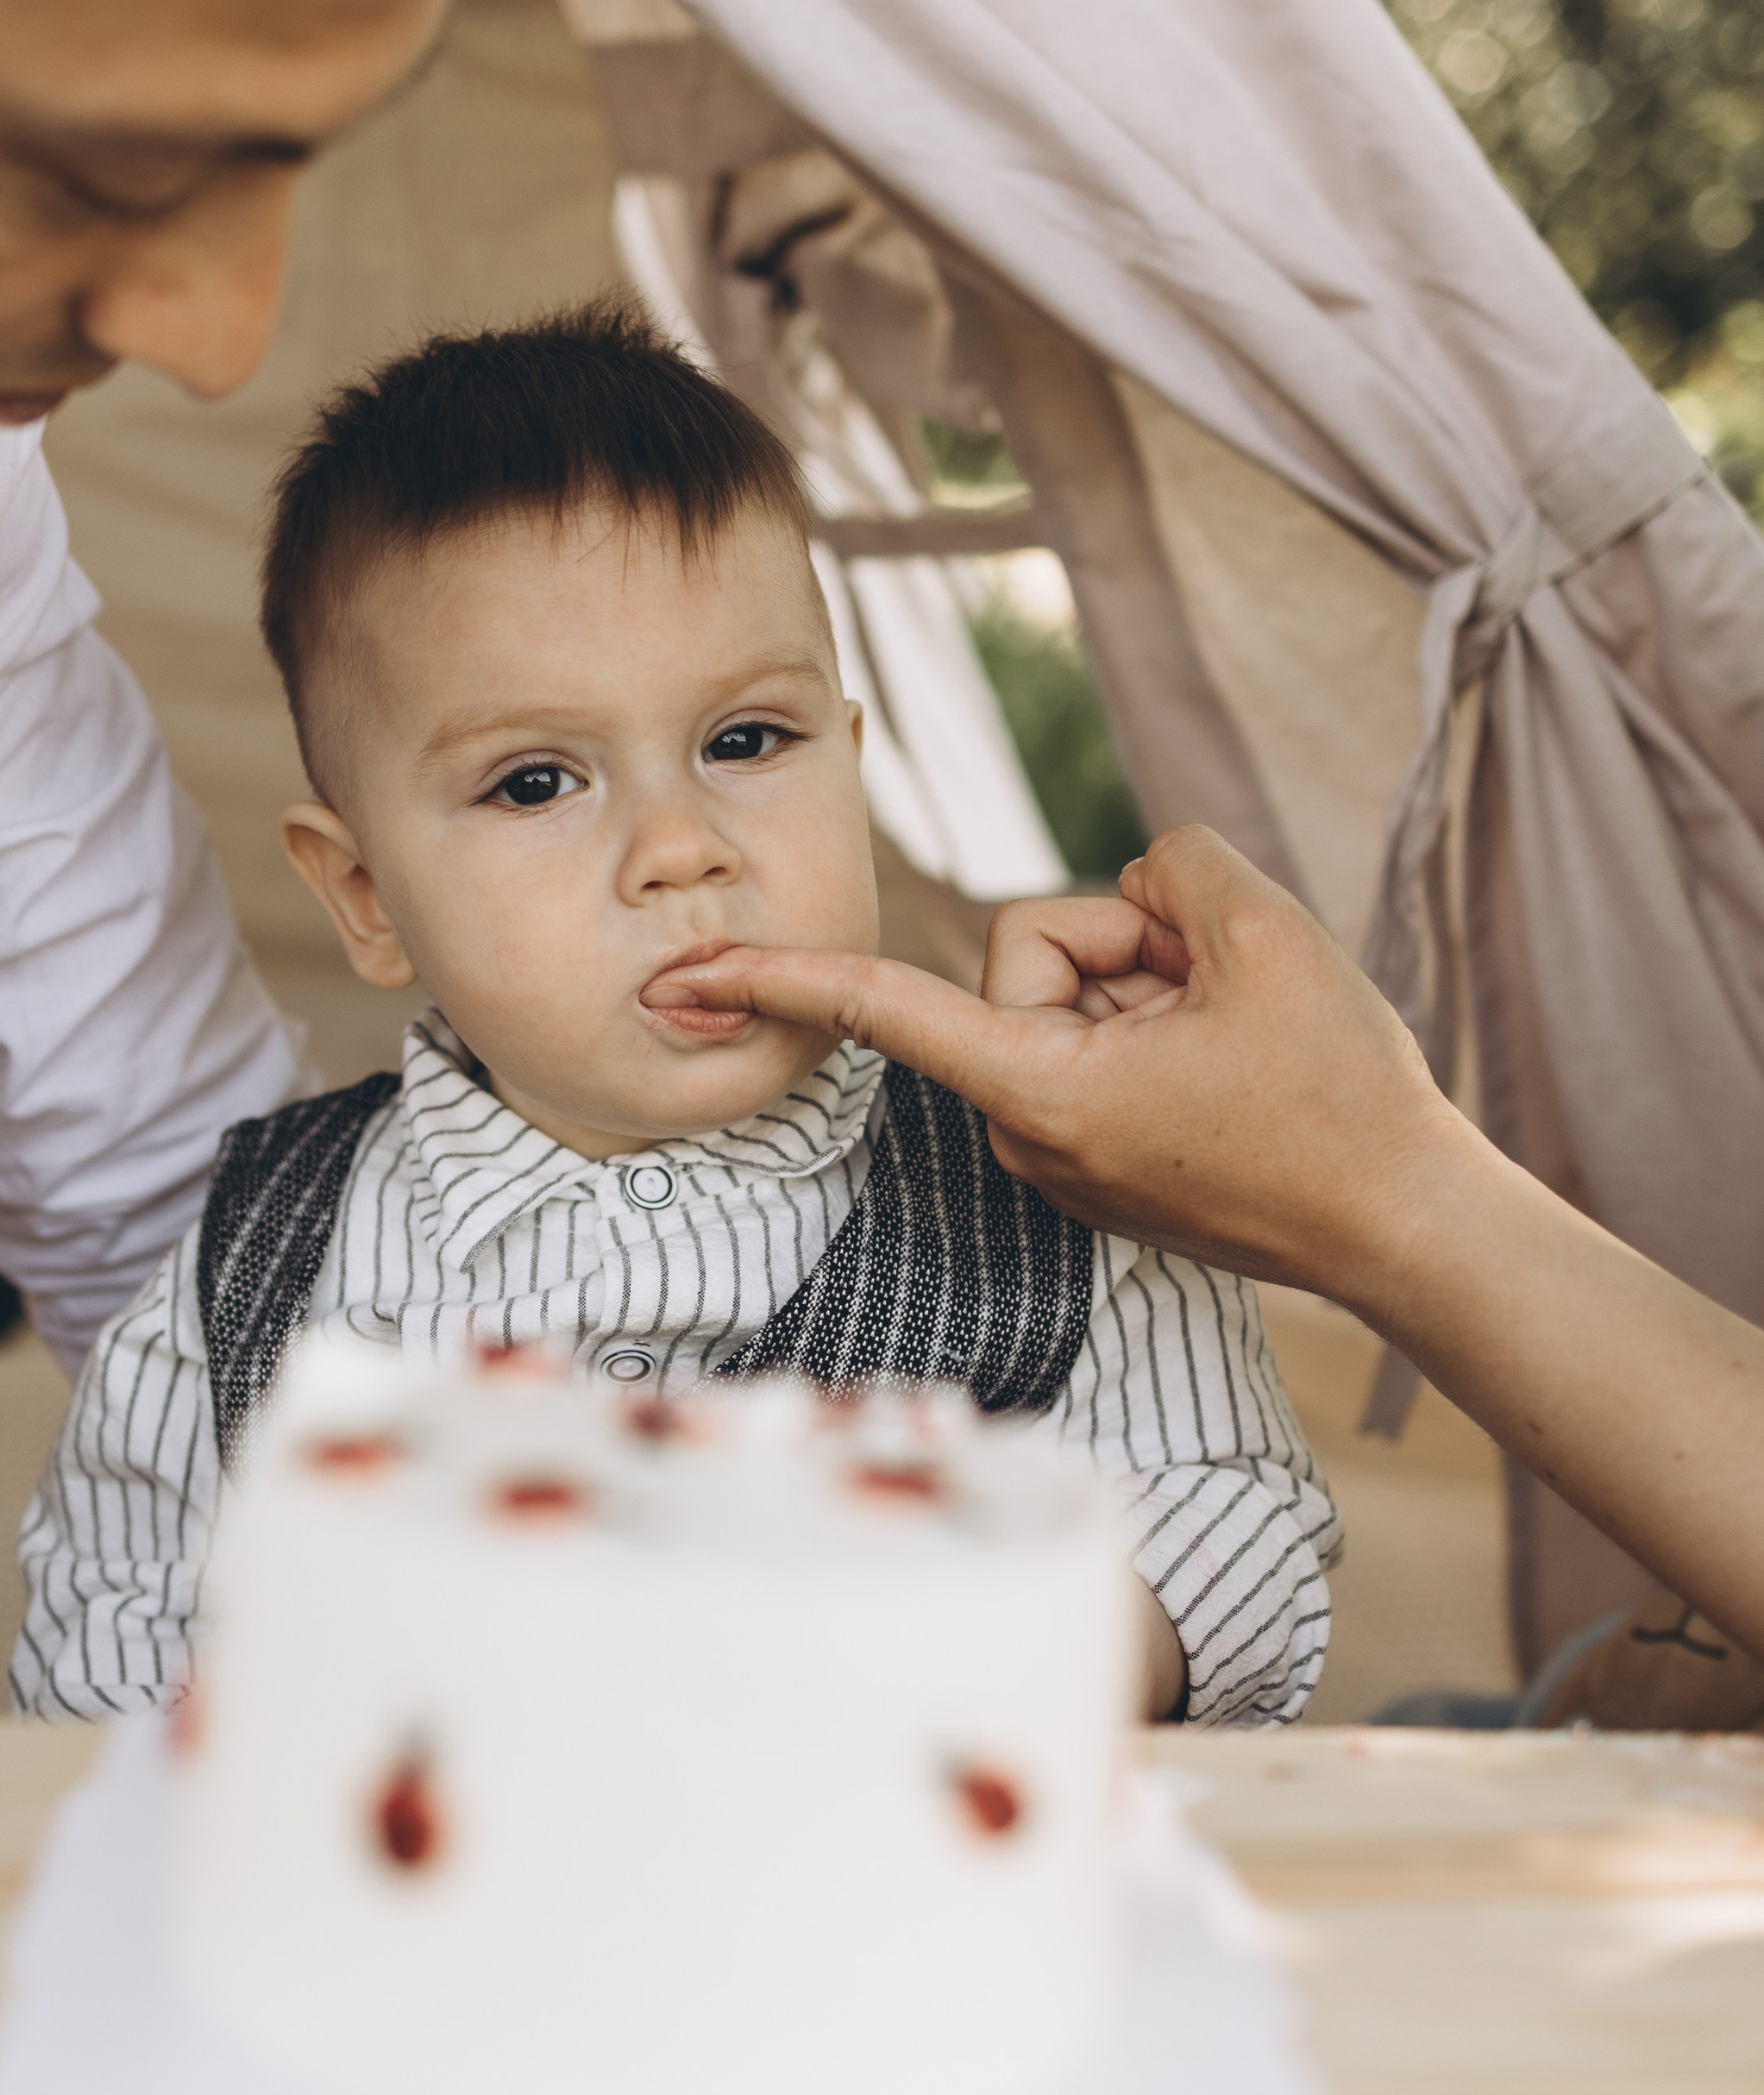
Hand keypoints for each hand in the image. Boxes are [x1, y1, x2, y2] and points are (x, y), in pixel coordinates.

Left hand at [646, 826, 1463, 1308]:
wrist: (1406, 1227)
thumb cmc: (1338, 1097)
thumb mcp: (1263, 932)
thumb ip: (1171, 868)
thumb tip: (1136, 886)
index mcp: (1041, 1088)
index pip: (885, 1009)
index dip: (783, 977)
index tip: (688, 978)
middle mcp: (1029, 1130)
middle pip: (1030, 956)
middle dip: (1124, 944)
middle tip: (1222, 994)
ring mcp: (1064, 1150)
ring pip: (1076, 993)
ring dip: (1158, 986)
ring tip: (1242, 1042)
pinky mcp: (1102, 1154)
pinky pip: (1106, 1041)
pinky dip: (1165, 1027)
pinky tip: (1238, 1065)